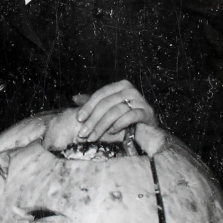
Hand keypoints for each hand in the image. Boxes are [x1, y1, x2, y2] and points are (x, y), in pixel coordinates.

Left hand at [41, 80, 160, 151]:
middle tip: (83, 134)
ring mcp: (140, 100)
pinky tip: (111, 132)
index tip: (79, 119)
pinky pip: (129, 117)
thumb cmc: (126, 116)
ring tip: (93, 137)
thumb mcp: (109, 107)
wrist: (149, 127)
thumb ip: (94, 102)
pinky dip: (118, 125)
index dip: (88, 107)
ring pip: (115, 111)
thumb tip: (74, 98)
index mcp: (120, 85)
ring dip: (102, 126)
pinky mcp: (147, 112)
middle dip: (92, 120)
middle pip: (106, 104)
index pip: (100, 94)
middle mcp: (130, 89)